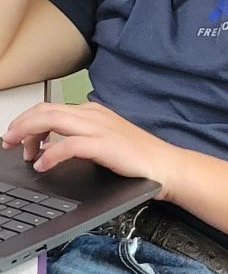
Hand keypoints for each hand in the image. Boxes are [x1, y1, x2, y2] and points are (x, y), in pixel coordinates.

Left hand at [1, 102, 176, 198]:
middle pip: (44, 110)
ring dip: (28, 134)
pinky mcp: (104, 145)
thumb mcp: (101, 143)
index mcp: (92, 112)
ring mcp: (99, 128)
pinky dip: (50, 155)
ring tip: (19, 151)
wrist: (165, 165)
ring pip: (51, 120)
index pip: (49, 108)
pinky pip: (68, 145)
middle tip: (9, 142)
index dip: (26, 122)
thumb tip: (47, 146)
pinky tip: (43, 165)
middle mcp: (93, 115)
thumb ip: (74, 140)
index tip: (16, 139)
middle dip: (20, 125)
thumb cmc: (137, 157)